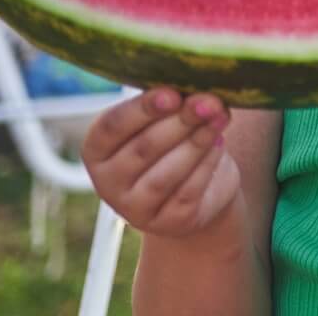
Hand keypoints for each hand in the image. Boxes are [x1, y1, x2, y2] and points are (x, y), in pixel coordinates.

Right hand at [81, 88, 240, 239]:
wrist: (200, 188)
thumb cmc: (174, 141)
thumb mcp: (163, 120)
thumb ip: (169, 104)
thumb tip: (196, 93)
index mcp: (97, 150)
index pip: (112, 127)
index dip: (142, 109)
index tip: (173, 94)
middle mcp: (108, 183)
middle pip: (143, 149)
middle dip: (180, 122)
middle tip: (210, 102)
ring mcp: (134, 209)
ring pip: (164, 175)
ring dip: (196, 143)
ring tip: (220, 118)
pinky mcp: (167, 223)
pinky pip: (187, 193)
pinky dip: (206, 165)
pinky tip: (219, 143)